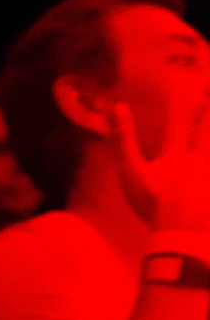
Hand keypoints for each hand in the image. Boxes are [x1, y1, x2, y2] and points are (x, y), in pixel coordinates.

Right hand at [112, 94, 209, 231]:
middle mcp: (198, 159)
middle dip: (207, 112)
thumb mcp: (131, 173)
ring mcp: (208, 174)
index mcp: (175, 154)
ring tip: (209, 124)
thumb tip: (118, 107)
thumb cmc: (151, 203)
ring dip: (209, 133)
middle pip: (206, 131)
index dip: (180, 104)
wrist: (178, 234)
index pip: (178, 123)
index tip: (184, 85)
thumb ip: (124, 140)